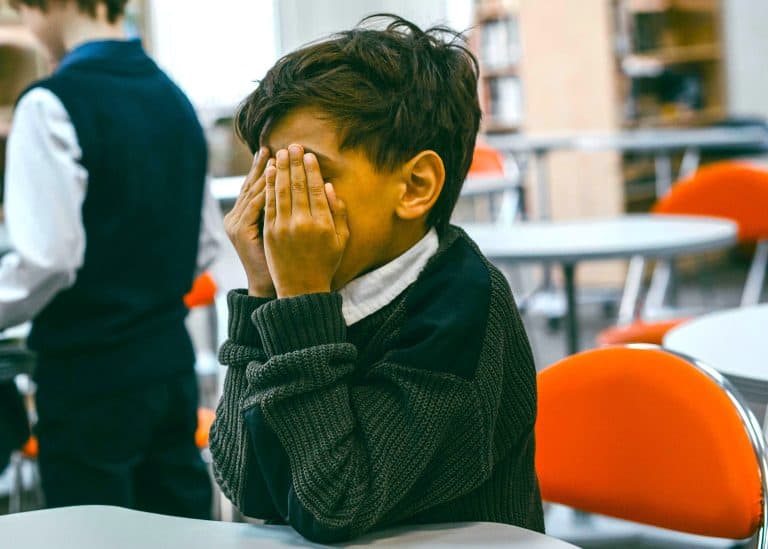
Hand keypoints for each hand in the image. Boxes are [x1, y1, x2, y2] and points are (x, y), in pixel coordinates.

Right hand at [223, 147, 275, 296]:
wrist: (274, 287)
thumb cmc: (285, 261)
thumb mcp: (285, 230)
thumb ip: (287, 209)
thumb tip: (301, 184)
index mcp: (246, 216)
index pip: (257, 187)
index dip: (266, 168)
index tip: (276, 151)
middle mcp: (237, 217)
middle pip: (251, 185)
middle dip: (263, 165)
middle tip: (273, 146)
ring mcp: (236, 224)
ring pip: (252, 192)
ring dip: (265, 173)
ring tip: (275, 156)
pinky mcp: (241, 232)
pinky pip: (254, 206)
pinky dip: (264, 191)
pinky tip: (274, 178)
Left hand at [263, 145, 348, 297]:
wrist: (302, 289)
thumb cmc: (325, 264)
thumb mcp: (341, 241)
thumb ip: (338, 213)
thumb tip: (329, 187)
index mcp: (322, 224)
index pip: (315, 189)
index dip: (311, 169)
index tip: (308, 154)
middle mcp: (302, 223)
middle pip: (297, 185)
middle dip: (294, 163)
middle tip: (292, 145)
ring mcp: (283, 227)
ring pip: (280, 191)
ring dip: (279, 169)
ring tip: (279, 153)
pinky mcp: (269, 232)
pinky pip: (268, 204)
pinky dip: (268, 186)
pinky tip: (268, 172)